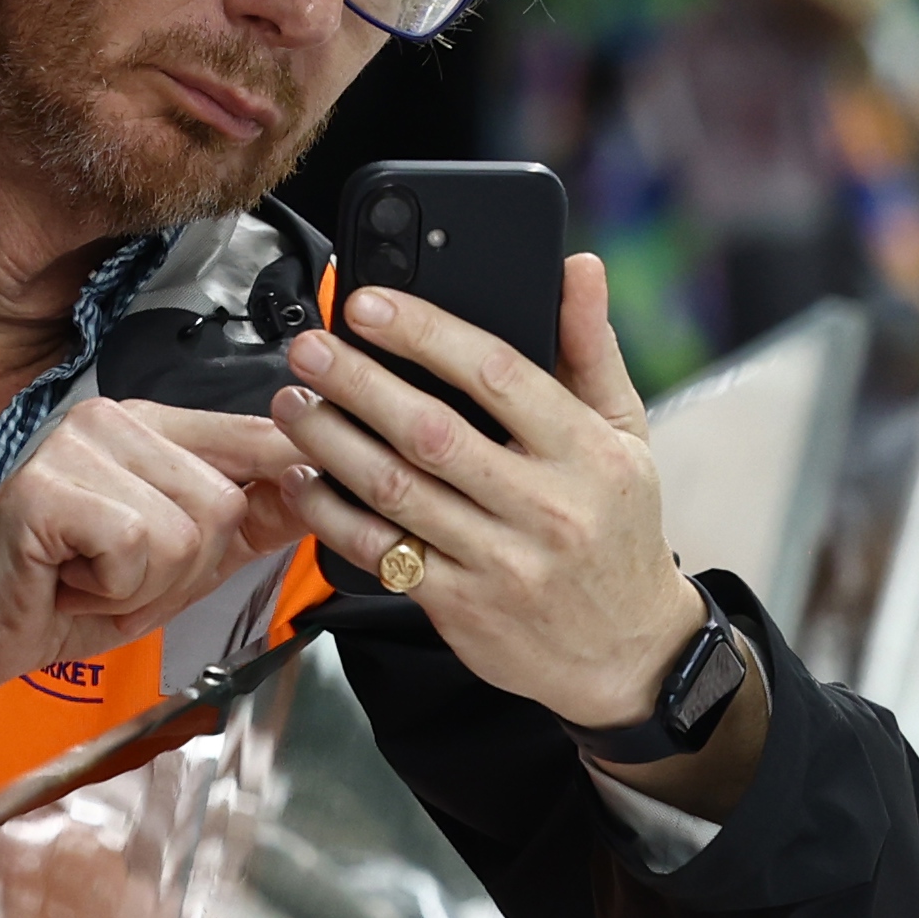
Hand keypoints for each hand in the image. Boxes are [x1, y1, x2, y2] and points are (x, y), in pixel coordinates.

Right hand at [0, 395, 303, 699]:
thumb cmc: (65, 592)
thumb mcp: (176, 563)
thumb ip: (243, 524)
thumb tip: (318, 493)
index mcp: (151, 427)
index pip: (256, 437)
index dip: (288, 484)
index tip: (304, 508)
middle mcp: (116, 420)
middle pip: (224, 502)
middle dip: (185, 568)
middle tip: (119, 574)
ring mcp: (78, 447)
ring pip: (185, 531)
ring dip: (144, 585)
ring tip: (91, 577)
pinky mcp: (49, 488)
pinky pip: (135, 546)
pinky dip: (111, 589)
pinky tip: (67, 580)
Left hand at [272, 253, 715, 739]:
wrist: (626, 651)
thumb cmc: (618, 528)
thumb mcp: (625, 434)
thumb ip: (591, 347)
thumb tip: (577, 266)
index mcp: (586, 452)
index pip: (498, 374)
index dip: (425, 333)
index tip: (368, 304)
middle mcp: (544, 507)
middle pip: (431, 432)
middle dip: (358, 382)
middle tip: (309, 348)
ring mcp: (500, 562)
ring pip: (396, 491)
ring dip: (331, 442)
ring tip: (292, 403)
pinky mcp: (460, 607)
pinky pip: (382, 553)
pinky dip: (332, 514)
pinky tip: (304, 477)